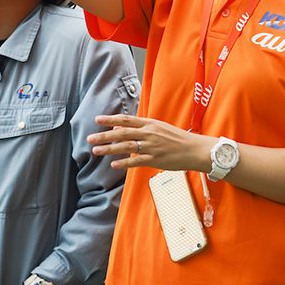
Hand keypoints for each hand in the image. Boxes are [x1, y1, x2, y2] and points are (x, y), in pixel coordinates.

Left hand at [89, 114, 214, 171]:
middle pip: (122, 133)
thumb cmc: (176, 138)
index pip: (126, 120)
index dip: (110, 119)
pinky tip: (113, 165)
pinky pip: (137, 161)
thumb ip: (139, 128)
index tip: (97, 120)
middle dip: (104, 135)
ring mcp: (152, 147)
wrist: (194, 149)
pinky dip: (124, 163)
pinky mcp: (156, 160)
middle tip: (90, 138)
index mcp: (150, 124)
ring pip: (126, 147)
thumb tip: (119, 128)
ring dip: (109, 149)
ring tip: (96, 151)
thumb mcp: (158, 128)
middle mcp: (149, 133)